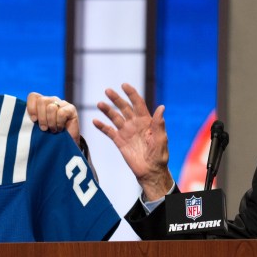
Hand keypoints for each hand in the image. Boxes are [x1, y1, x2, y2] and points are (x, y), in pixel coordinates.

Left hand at [26, 92, 79, 145]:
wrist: (65, 144)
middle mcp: (51, 100)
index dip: (31, 107)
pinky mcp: (71, 109)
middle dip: (41, 117)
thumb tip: (23, 118)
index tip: (33, 120)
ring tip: (52, 130)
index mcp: (41, 103)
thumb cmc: (49, 136)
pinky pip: (61, 113)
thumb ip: (32, 120)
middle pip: (42, 101)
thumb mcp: (37, 127)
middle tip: (44, 128)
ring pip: (51, 108)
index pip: (33, 96)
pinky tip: (60, 128)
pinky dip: (59, 123)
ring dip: (51, 122)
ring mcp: (62, 103)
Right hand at [93, 82, 172, 201]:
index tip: (124, 85)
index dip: (131, 94)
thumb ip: (159, 124)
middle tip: (108, 90)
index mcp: (146, 121)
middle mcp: (135, 124)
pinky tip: (95, 121)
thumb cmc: (159, 156)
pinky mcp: (119, 142)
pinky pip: (109, 132)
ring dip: (107, 110)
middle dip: (116, 99)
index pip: (138, 103)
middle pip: (124, 108)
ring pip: (115, 117)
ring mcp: (126, 132)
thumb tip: (161, 107)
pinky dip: (102, 126)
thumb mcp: (161, 139)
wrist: (150, 171)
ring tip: (99, 103)